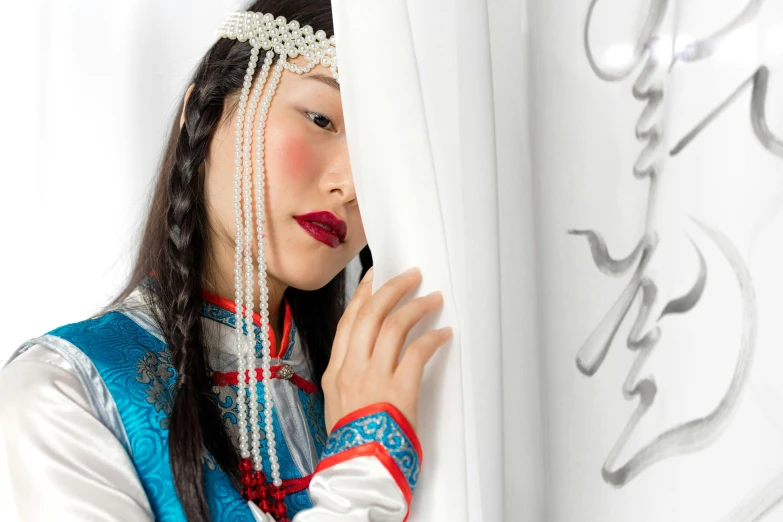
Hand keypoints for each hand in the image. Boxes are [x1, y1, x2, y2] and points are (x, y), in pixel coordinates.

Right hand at [321, 266, 451, 433]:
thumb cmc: (353, 441)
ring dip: (417, 307)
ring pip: (395, 325)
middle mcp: (351, 368)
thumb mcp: (337, 404)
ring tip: (433, 298)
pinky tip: (444, 332)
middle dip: (393, 289)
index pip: (348, 320)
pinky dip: (433, 337)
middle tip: (412, 275)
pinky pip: (418, 350)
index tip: (376, 277)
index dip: (364, 294)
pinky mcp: (400, 389)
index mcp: (335, 371)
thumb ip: (349, 376)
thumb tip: (366, 353)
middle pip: (371, 314)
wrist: (360, 470)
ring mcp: (374, 377)